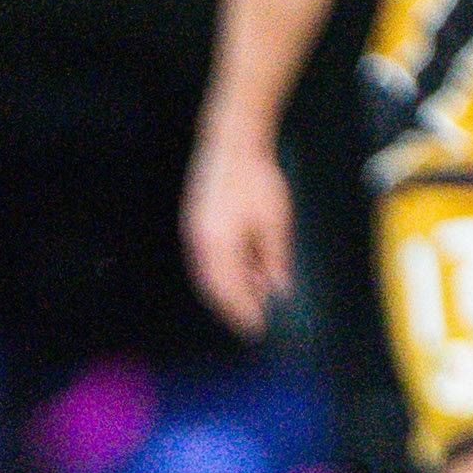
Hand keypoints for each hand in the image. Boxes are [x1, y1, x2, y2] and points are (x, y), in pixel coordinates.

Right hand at [183, 126, 294, 336]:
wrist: (231, 143)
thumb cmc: (255, 179)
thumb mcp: (274, 221)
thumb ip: (274, 258)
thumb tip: (278, 289)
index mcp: (218, 246)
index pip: (228, 291)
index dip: (241, 312)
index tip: (255, 328)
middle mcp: (200, 244)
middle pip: (213, 288)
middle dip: (232, 306)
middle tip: (252, 319)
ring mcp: (194, 233)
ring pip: (208, 275)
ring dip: (229, 288)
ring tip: (255, 291)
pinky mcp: (196, 224)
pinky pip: (206, 260)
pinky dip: (222, 272)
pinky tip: (242, 269)